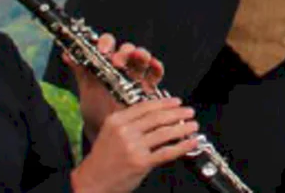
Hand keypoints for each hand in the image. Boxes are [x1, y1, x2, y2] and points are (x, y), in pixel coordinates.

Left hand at [63, 33, 165, 141]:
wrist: (107, 135)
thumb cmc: (96, 113)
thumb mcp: (87, 91)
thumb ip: (81, 72)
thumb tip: (67, 54)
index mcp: (107, 64)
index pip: (109, 45)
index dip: (106, 43)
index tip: (102, 50)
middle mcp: (123, 68)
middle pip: (127, 50)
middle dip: (124, 51)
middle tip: (117, 61)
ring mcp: (137, 76)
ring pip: (142, 58)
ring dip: (141, 54)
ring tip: (138, 56)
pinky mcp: (149, 87)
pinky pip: (156, 73)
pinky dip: (157, 67)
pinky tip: (154, 65)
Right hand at [69, 98, 199, 192]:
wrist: (91, 182)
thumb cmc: (102, 160)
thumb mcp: (110, 133)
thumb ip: (129, 122)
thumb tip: (155, 114)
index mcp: (116, 121)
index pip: (145, 107)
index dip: (165, 103)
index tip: (177, 102)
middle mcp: (125, 131)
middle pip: (157, 117)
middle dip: (178, 114)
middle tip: (189, 112)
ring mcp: (133, 147)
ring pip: (164, 133)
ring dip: (183, 128)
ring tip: (193, 125)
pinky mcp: (141, 163)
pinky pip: (167, 152)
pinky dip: (182, 146)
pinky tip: (191, 142)